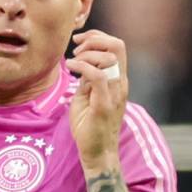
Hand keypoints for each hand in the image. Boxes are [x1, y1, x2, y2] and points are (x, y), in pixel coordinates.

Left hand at [66, 30, 127, 174]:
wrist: (97, 153)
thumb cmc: (90, 126)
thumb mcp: (87, 96)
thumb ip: (88, 79)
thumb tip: (82, 63)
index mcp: (118, 80)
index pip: (116, 47)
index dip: (98, 37)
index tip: (79, 42)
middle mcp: (120, 84)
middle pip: (117, 46)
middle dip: (94, 39)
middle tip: (76, 49)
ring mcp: (115, 94)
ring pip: (109, 58)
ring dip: (87, 53)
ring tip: (73, 62)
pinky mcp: (105, 104)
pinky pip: (98, 76)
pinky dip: (83, 66)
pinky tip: (71, 67)